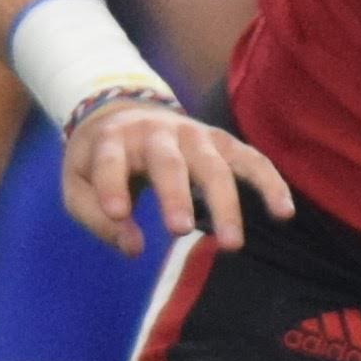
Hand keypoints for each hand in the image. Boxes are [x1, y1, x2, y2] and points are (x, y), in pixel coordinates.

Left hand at [62, 95, 281, 257]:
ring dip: (225, 202)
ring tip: (232, 244)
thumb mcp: (77, 185)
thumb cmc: (100, 161)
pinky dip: (269, 183)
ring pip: (214, 165)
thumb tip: (133, 248)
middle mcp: (157, 131)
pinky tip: (283, 213)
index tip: (119, 214)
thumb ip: (96, 218)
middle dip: (175, 194)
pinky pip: (251, 160)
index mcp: (114, 137)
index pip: (111, 159)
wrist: (124, 113)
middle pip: (169, 162)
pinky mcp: (222, 142)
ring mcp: (194, 134)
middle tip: (179, 230)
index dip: (112, 184)